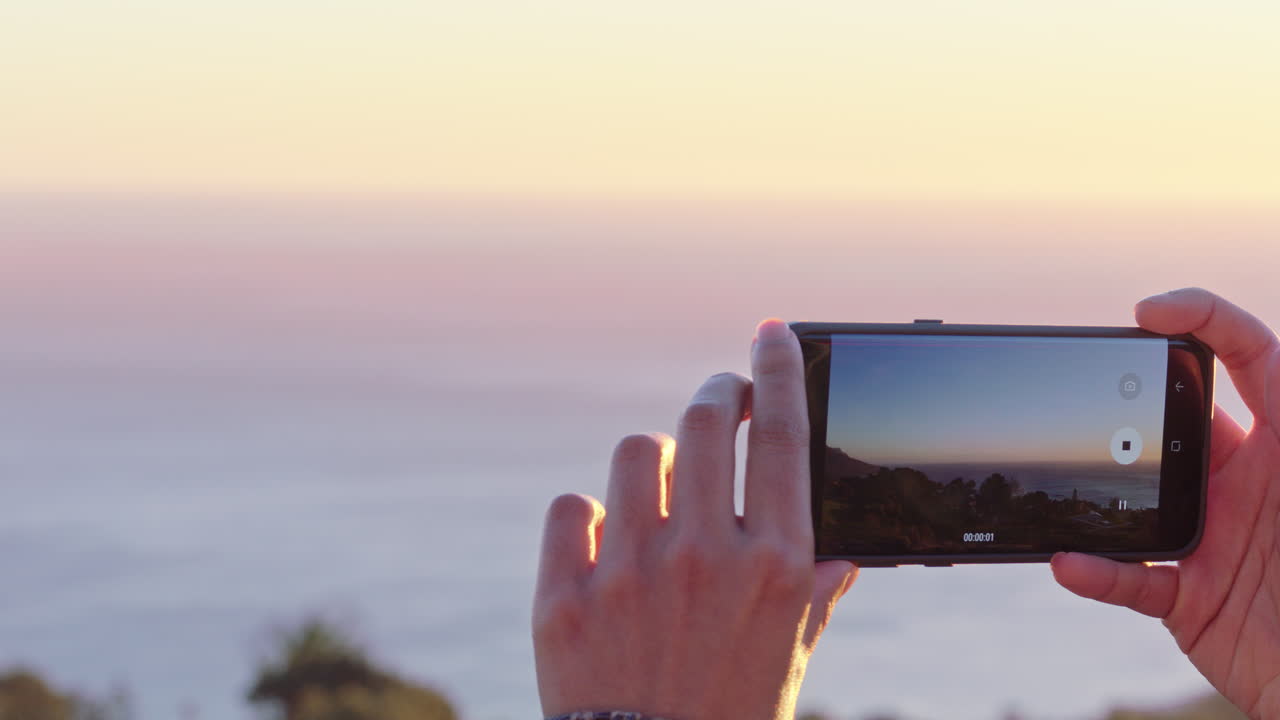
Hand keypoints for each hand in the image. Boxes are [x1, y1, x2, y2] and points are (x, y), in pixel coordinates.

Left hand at [531, 319, 857, 719]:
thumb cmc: (730, 713)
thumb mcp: (789, 654)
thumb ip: (813, 590)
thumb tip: (841, 548)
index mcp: (771, 564)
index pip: (782, 436)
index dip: (779, 370)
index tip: (771, 333)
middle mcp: (703, 555)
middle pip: (706, 421)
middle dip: (715, 397)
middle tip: (719, 403)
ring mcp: (629, 572)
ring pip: (638, 453)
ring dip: (656, 461)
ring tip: (661, 490)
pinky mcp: (565, 595)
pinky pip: (572, 507)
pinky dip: (588, 517)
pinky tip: (603, 543)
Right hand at [1052, 288, 1279, 719]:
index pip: (1251, 358)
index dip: (1204, 318)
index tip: (1147, 312)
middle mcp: (1244, 484)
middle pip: (1173, 419)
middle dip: (1127, 402)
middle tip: (1086, 397)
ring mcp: (1213, 539)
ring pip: (1137, 498)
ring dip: (1099, 493)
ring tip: (1066, 479)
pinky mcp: (1191, 598)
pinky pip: (1130, 579)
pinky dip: (1097, 573)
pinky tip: (1071, 564)